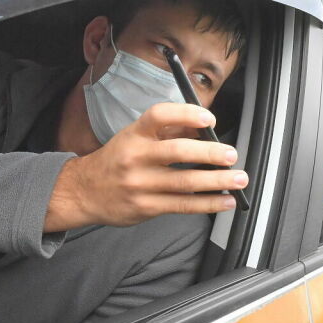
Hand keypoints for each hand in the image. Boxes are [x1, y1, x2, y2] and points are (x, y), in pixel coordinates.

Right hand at [45, 103, 246, 230]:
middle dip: (210, 153)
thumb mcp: (135, 137)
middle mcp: (136, 157)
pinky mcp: (146, 207)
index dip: (186, 114)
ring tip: (239, 178)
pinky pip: (183, 205)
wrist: (84, 191)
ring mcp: (140, 184)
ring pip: (185, 182)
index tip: (209, 120)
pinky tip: (225, 200)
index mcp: (134, 134)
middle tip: (231, 154)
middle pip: (178, 152)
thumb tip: (204, 129)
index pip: (160, 116)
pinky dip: (208, 203)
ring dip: (217, 181)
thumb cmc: (117, 160)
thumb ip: (168, 131)